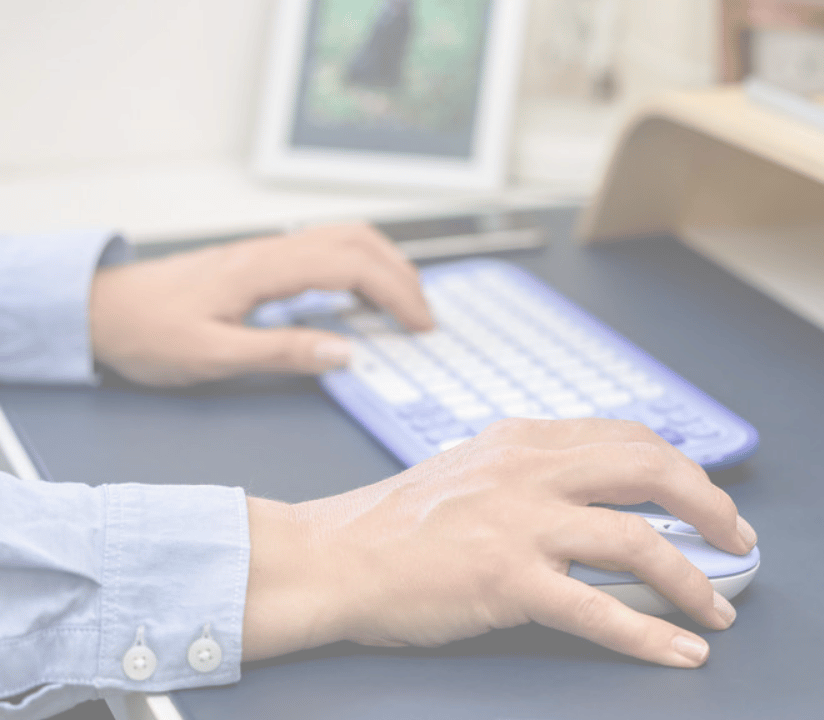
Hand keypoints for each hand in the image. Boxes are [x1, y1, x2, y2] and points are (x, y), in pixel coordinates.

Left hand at [89, 223, 432, 385]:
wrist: (101, 309)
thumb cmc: (147, 332)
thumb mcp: (212, 355)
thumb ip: (281, 352)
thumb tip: (344, 352)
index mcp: (264, 270)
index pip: (351, 267)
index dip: (395, 293)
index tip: (420, 326)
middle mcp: (270, 250)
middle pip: (358, 241)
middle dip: (403, 276)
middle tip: (425, 319)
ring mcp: (267, 250)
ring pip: (345, 236)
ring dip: (386, 263)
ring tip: (406, 303)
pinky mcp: (262, 260)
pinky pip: (327, 247)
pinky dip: (362, 264)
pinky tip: (363, 295)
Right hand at [243, 418, 757, 667]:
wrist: (331, 556)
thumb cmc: (395, 521)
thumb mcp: (472, 466)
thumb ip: (531, 466)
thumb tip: (592, 486)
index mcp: (526, 439)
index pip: (628, 438)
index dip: (682, 467)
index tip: (707, 495)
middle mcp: (531, 469)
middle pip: (651, 471)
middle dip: (709, 507)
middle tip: (735, 541)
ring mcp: (522, 523)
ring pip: (638, 539)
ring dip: (692, 578)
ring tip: (717, 608)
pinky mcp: (507, 578)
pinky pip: (597, 608)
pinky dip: (649, 634)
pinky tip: (679, 651)